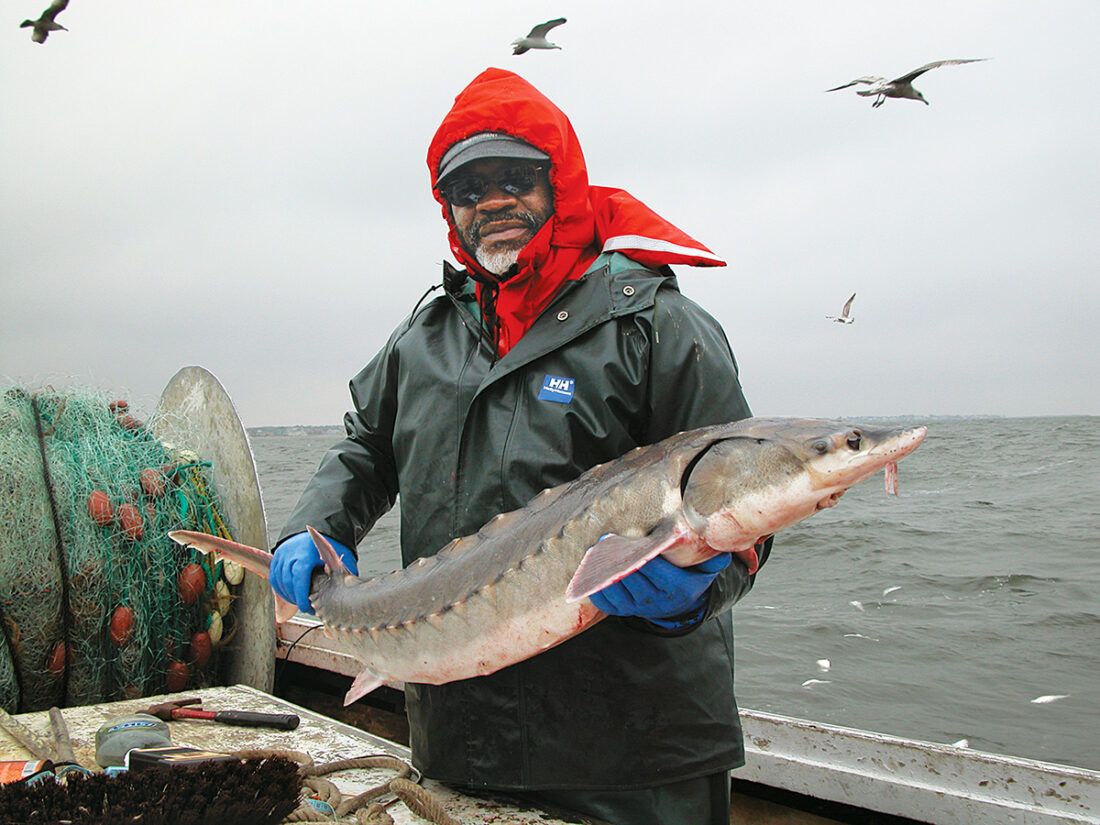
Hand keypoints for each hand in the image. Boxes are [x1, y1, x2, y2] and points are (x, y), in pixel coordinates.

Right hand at [270, 531, 357, 613]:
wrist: (323, 530)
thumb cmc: (333, 547)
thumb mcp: (339, 562)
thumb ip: (338, 579)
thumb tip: (338, 600)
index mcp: (306, 554)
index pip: (299, 578)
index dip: (301, 596)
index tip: (307, 607)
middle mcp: (290, 553)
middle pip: (287, 581)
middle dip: (296, 598)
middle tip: (307, 607)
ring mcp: (282, 554)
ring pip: (279, 581)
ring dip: (288, 595)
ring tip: (300, 602)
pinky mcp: (277, 557)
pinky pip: (274, 577)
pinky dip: (281, 589)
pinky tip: (290, 595)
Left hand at [589, 552, 730, 629]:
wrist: (680, 604)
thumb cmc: (691, 576)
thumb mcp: (707, 567)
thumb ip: (712, 555)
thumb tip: (715, 540)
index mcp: (678, 589)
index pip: (658, 573)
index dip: (642, 558)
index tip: (631, 541)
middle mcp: (657, 602)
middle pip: (634, 580)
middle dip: (619, 560)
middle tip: (605, 540)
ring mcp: (638, 609)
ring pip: (617, 591)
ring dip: (603, 573)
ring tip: (595, 552)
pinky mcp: (623, 611)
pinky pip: (606, 603)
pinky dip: (596, 589)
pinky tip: (590, 572)